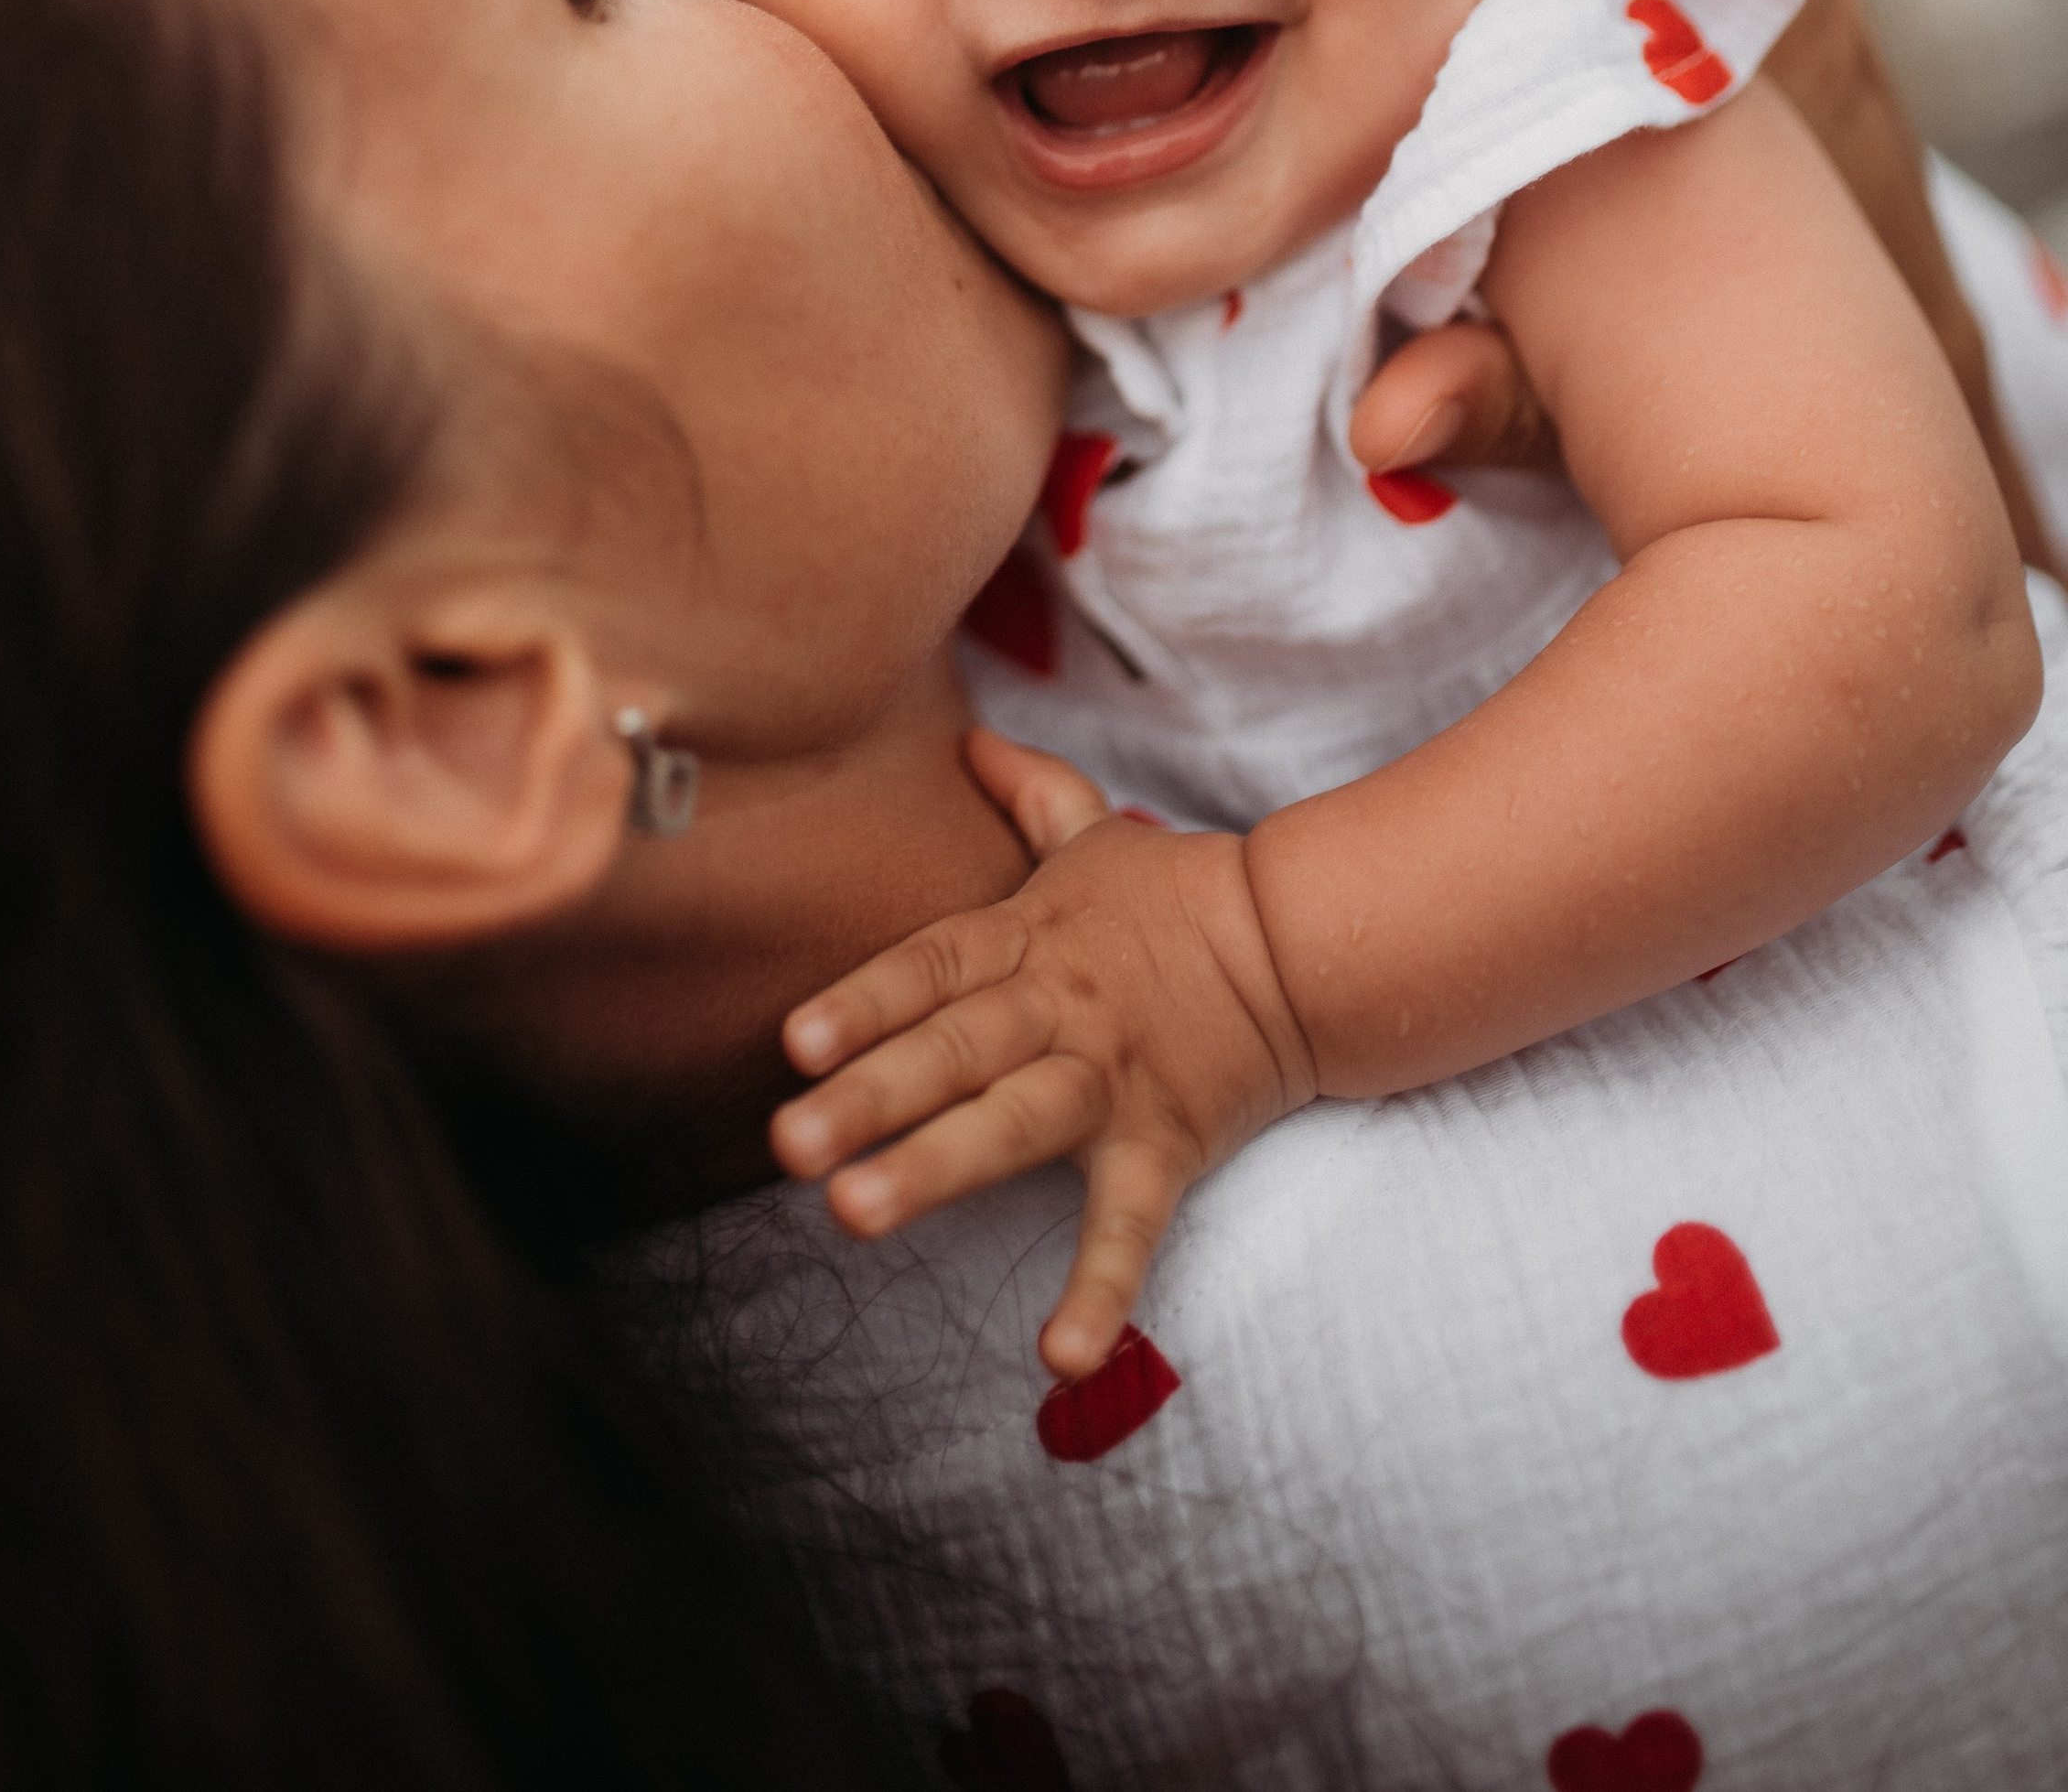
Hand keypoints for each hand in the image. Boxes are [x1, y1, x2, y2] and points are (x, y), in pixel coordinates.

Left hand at [771, 729, 1316, 1380]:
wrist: (1304, 941)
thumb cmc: (1178, 894)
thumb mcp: (1095, 831)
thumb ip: (1025, 791)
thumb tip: (964, 734)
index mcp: (1026, 940)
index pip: (929, 966)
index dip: (861, 999)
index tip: (790, 1041)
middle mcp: (1056, 1009)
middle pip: (954, 1047)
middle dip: (870, 1093)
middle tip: (785, 1144)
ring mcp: (1111, 1077)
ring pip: (1015, 1123)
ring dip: (936, 1167)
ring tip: (854, 1214)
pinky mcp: (1166, 1140)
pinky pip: (1131, 1221)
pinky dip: (1101, 1289)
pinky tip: (1057, 1356)